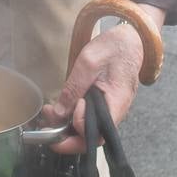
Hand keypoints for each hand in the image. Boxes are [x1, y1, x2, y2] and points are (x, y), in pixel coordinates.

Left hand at [42, 4, 164, 154]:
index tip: (70, 106)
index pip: (97, 132)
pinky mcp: (104, 104)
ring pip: (89, 129)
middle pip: (92, 137)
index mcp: (117, 103)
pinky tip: (59, 109)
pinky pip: (89, 118)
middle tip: (45, 124)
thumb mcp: (89, 61)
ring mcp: (110, 109)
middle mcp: (115, 112)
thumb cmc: (113, 47)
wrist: (131, 40)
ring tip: (48, 113)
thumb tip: (59, 112)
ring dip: (66, 126)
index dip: (79, 124)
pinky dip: (72, 117)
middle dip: (66, 136)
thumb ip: (74, 86)